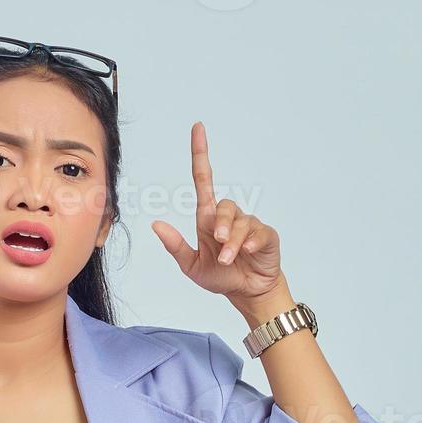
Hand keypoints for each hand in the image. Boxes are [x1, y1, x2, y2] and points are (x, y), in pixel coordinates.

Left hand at [151, 121, 291, 315]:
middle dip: (221, 226)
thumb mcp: (191, 265)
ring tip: (228, 259)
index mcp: (209, 219)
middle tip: (218, 245)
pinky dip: (250, 242)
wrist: (246, 293)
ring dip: (232, 243)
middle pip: (224, 206)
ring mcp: (249, 225)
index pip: (203, 179)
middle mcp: (229, 217)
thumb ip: (175, 246)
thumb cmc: (220, 277)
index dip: (200, 154)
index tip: (198, 129)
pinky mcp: (266, 235)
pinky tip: (247, 253)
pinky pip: (258, 232)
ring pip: (240, 222)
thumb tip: (155, 225)